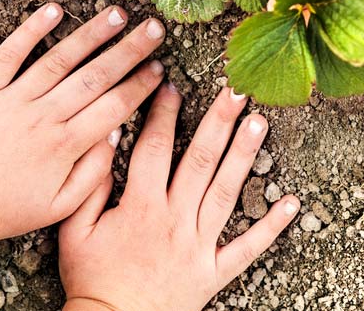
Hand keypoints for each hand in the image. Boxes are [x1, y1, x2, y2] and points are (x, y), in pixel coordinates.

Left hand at [0, 4, 165, 263]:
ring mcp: (13, 99)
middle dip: (129, 50)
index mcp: (65, 146)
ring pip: (60, 58)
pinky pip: (10, 54)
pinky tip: (54, 10)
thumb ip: (93, 173)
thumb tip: (115, 134)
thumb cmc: (4, 209)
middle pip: (95, 76)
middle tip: (155, 28)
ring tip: (118, 14)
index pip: (114, 107)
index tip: (160, 68)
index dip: (140, 85)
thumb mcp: (58, 207)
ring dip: (91, 34)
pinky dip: (31, 30)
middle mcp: (44, 116)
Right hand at [58, 86, 299, 310]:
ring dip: (244, 156)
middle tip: (237, 90)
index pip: (154, 148)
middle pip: (200, 161)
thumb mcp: (73, 231)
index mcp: (140, 207)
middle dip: (218, 121)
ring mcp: (198, 245)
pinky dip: (271, 226)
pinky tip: (291, 202)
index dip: (163, 113)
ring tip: (261, 123)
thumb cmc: (90, 280)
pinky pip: (247, 248)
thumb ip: (89, 184)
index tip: (171, 84)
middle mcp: (174, 220)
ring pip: (225, 192)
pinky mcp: (213, 272)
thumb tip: (104, 140)